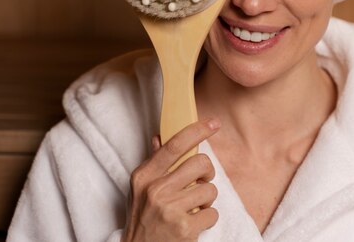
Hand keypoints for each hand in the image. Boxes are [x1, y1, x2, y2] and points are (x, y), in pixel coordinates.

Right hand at [122, 118, 220, 241]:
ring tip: (192, 208)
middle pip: (200, 164)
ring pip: (210, 190)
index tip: (214, 124)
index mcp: (144, 176)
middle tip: (202, 182)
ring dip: (206, 200)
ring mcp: (170, 209)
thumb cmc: (142, 220)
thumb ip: (153, 165)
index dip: (197, 131)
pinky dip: (207, 219)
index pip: (174, 145)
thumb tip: (159, 138)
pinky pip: (212, 213)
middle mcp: (155, 190)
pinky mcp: (184, 228)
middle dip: (208, 173)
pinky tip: (193, 224)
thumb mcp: (139, 191)